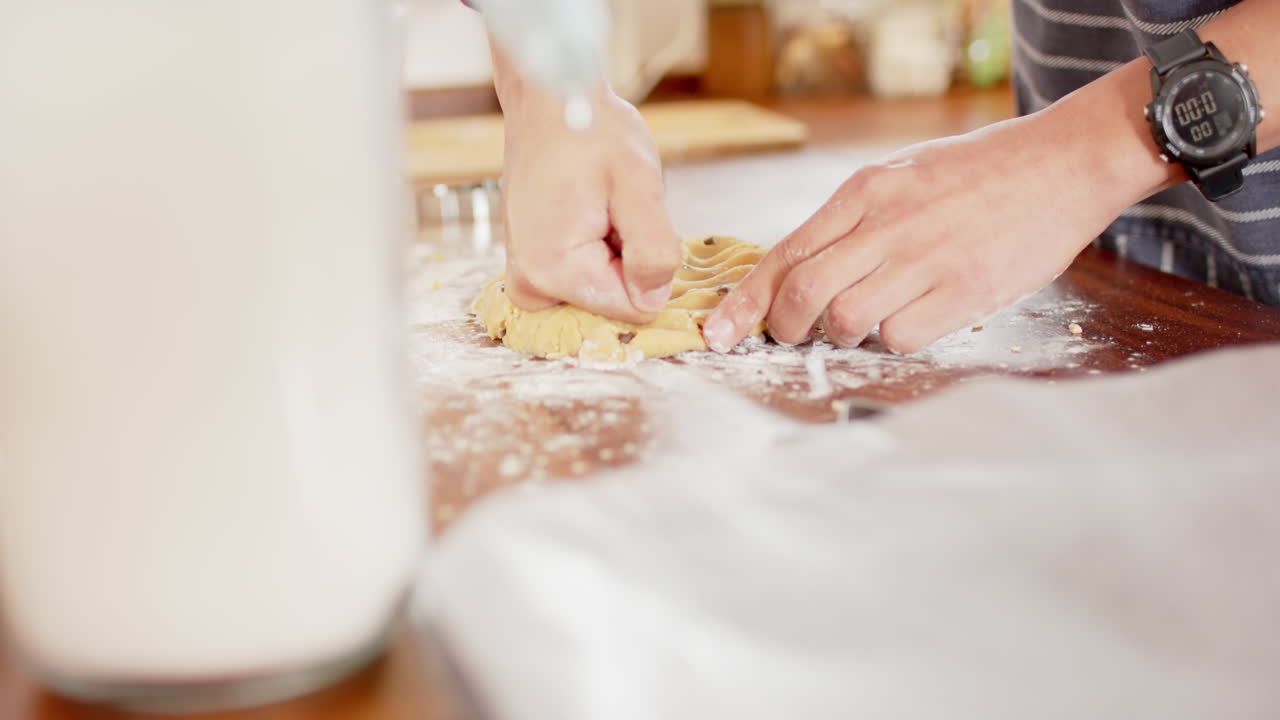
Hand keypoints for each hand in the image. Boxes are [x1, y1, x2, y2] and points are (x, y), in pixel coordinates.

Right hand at [497, 83, 681, 323]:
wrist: (550, 100)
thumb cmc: (591, 130)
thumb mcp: (638, 184)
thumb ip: (653, 250)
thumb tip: (653, 302)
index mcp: (553, 271)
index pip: (634, 308)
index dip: (650, 266)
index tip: (630, 220)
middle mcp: (530, 285)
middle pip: (614, 303)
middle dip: (629, 261)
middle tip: (614, 209)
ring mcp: (526, 278)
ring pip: (602, 292)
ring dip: (614, 254)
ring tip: (599, 206)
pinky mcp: (530, 268)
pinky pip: (583, 279)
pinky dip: (597, 251)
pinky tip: (589, 212)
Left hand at [702, 111, 1151, 353]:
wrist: (1064, 162)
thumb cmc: (981, 172)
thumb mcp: (904, 175)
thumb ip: (854, 218)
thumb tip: (801, 268)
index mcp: (867, 191)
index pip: (785, 252)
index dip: (746, 300)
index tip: (720, 330)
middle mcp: (888, 223)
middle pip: (802, 292)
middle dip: (783, 326)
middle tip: (791, 335)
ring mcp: (926, 258)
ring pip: (844, 318)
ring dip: (838, 335)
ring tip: (858, 325)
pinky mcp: (964, 290)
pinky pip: (900, 337)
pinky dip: (890, 342)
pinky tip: (907, 324)